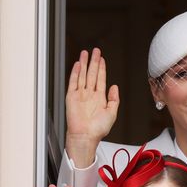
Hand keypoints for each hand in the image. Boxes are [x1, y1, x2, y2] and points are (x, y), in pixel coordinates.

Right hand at [65, 48, 119, 167]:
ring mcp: (80, 95)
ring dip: (84, 64)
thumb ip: (114, 99)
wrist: (85, 136)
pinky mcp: (71, 97)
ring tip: (85, 53)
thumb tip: (115, 87)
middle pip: (92, 74)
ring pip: (82, 75)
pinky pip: (73, 82)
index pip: (101, 79)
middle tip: (95, 51)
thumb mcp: (112, 113)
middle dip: (94, 62)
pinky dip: (75, 73)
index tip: (102, 59)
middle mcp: (90, 95)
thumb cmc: (98, 129)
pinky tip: (78, 65)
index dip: (102, 68)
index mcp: (100, 98)